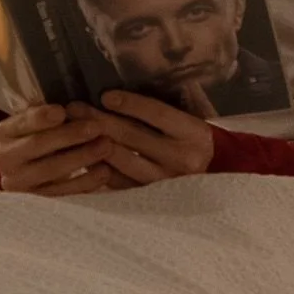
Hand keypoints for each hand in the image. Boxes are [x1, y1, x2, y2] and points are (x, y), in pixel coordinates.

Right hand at [0, 104, 138, 197]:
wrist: (26, 170)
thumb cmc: (42, 134)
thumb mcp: (39, 120)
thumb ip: (50, 111)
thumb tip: (75, 99)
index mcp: (6, 131)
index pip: (22, 122)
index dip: (41, 116)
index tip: (62, 110)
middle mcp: (5, 158)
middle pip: (37, 146)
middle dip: (69, 136)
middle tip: (97, 127)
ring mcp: (19, 183)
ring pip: (51, 171)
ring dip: (82, 158)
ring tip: (107, 145)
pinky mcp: (36, 202)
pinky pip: (62, 193)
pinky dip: (85, 182)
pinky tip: (105, 171)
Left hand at [77, 90, 214, 184]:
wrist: (219, 177)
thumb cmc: (198, 141)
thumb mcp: (192, 122)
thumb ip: (165, 111)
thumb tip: (125, 95)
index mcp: (191, 133)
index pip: (157, 114)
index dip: (130, 104)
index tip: (105, 95)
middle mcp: (178, 158)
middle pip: (132, 137)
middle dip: (99, 120)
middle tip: (74, 109)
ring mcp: (163, 182)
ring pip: (121, 162)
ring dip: (93, 145)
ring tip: (73, 131)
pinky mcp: (150, 198)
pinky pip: (118, 183)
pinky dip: (99, 169)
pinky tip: (83, 157)